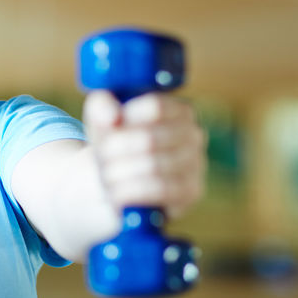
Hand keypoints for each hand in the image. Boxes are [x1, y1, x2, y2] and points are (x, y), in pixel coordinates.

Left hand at [83, 90, 206, 219]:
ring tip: (106, 176)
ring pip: (153, 166)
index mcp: (178, 110)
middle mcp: (194, 135)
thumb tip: (112, 118)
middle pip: (149, 139)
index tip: (109, 127)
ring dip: (121, 172)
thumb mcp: (101, 120)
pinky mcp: (190, 192)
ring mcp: (195, 164)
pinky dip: (132, 191)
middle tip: (102, 157)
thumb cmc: (114, 145)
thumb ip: (101, 106)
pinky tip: (117, 192)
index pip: (156, 106)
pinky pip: (160, 190)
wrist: (117, 184)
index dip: (126, 118)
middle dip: (117, 150)